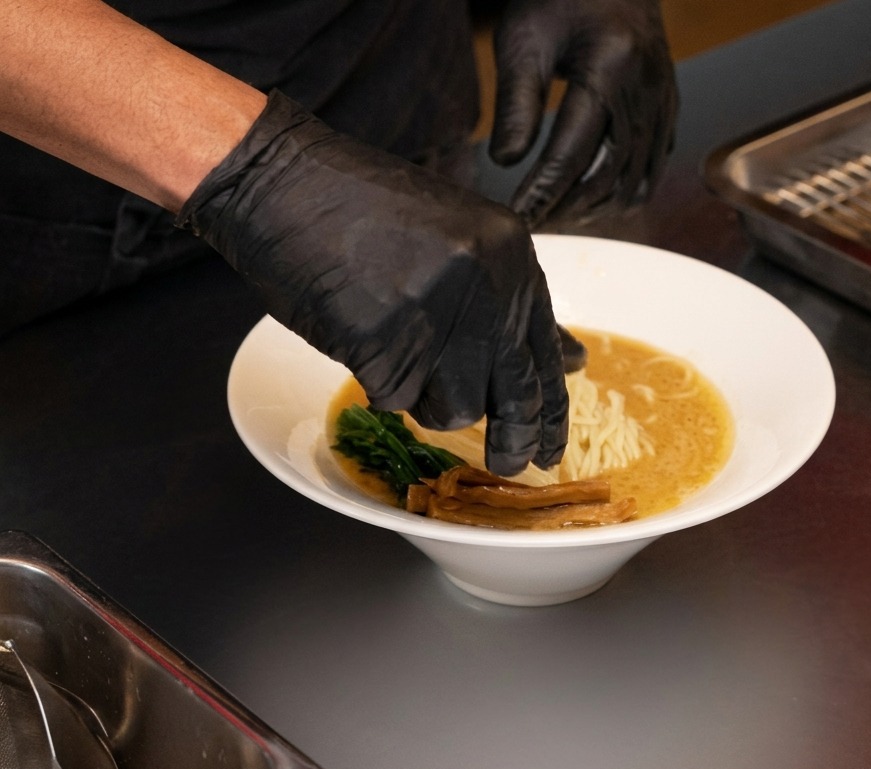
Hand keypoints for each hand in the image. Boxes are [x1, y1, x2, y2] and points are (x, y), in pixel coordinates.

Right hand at [176, 90, 568, 475]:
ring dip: (429, 402)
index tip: (551, 447)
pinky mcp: (386, 343)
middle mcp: (488, 286)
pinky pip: (396, 399)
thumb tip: (567, 358)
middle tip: (510, 465)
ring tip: (398, 357)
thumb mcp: (461, 242)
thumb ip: (509, 303)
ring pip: (459, 409)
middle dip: (514, 439)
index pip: (546, 352)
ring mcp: (439, 315)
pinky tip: (362, 339)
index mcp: (511, 255)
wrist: (283, 181)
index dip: (550, 408)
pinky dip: (379, 384)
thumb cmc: (363, 210)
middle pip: (516, 393)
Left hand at [489, 0, 677, 226]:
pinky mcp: (668, 107)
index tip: (519, 219)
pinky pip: (653, 166)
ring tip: (559, 217)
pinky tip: (593, 201)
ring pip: (635, 180)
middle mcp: (646, 89)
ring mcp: (663, 100)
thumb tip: (505, 163)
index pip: (572, 153)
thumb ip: (515, 104)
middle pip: (607, 175)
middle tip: (534, 222)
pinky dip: (624, 192)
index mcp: (610, 68)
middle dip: (568, 208)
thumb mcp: (523, 41)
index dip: (544, 193)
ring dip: (596, 208)